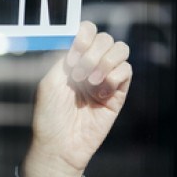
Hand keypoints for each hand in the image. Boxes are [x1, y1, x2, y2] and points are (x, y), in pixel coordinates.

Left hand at [22, 21, 132, 176]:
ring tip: (91, 82)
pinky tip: (100, 94)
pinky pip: (127, 71)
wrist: (60, 145)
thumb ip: (63, 58)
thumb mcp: (49, 82)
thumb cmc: (49, 115)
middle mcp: (90, 65)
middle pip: (106, 38)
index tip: (75, 52)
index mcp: (72, 60)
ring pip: (121, 50)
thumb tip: (79, 40)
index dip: (85, 35)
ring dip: (105, 62)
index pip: (88, 31)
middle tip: (78, 75)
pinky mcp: (118, 94)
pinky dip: (114, 77)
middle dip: (93, 52)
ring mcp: (105, 78)